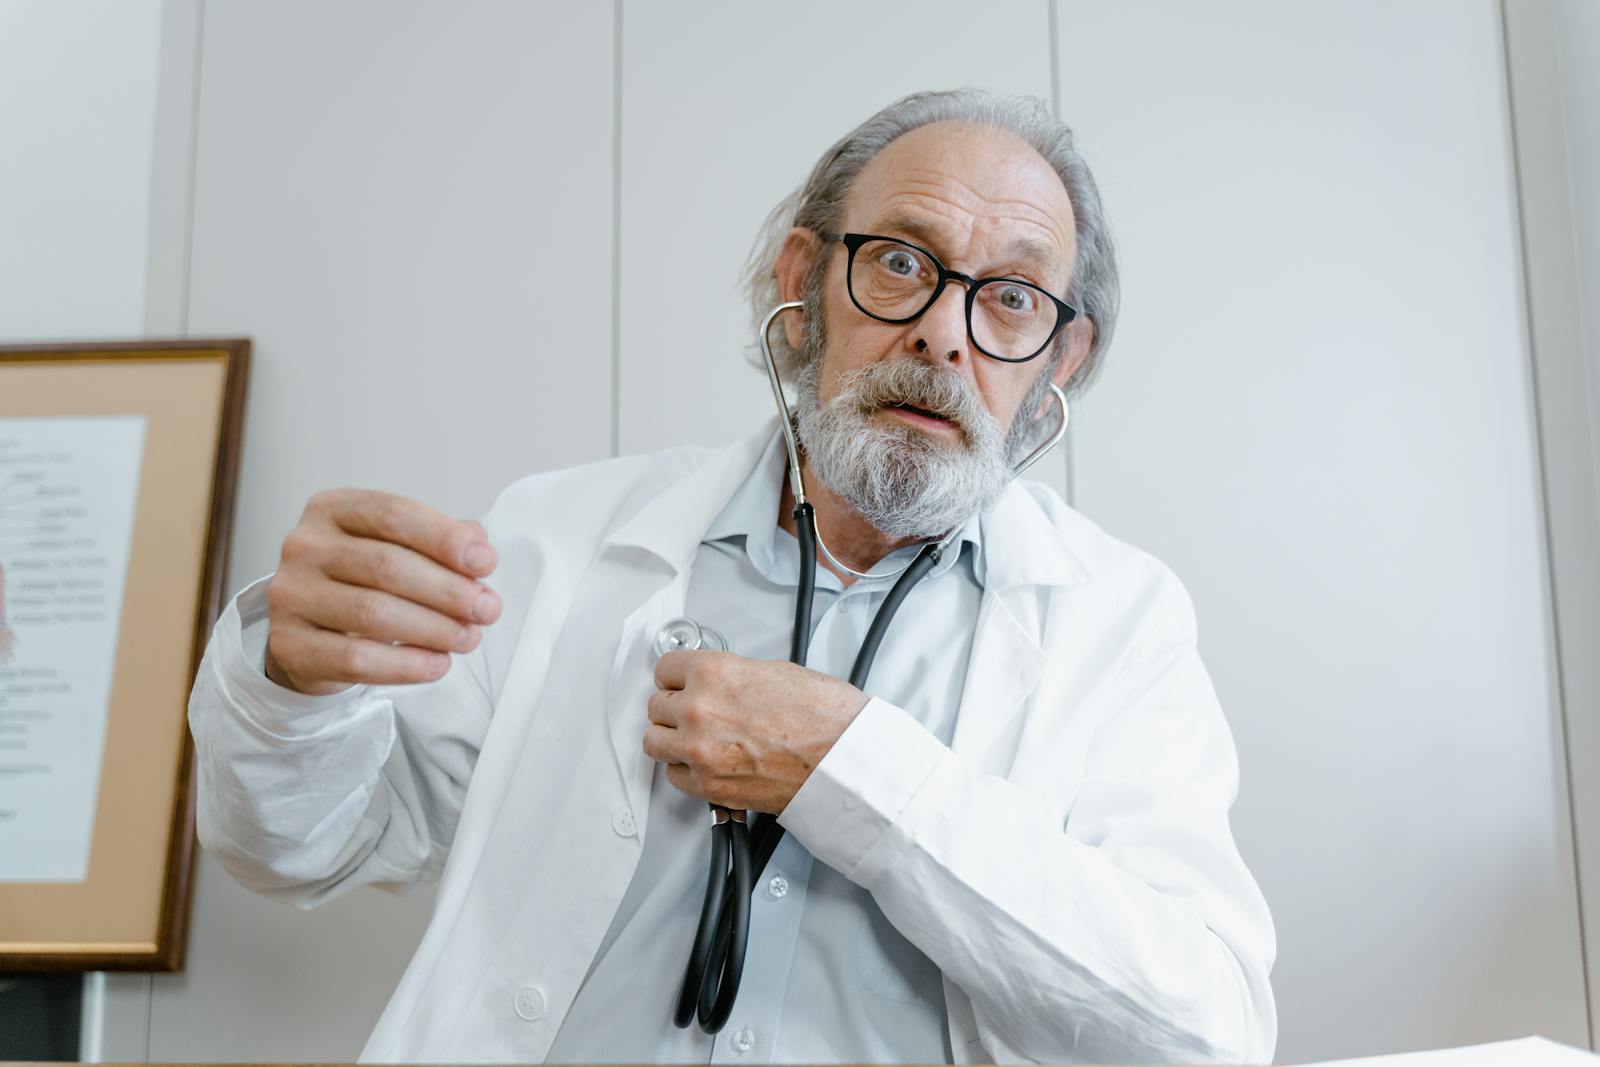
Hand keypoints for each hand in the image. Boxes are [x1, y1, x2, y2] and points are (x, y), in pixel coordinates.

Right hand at [263, 489, 501, 695]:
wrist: (308, 631)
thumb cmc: (360, 581)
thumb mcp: (397, 548)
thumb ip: (437, 541)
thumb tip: (478, 544)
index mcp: (332, 509)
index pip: (394, 516)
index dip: (444, 539)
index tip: (486, 562)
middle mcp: (304, 547)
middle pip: (386, 565)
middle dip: (448, 590)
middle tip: (487, 609)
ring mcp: (291, 596)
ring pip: (373, 613)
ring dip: (434, 629)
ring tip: (469, 638)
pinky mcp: (289, 645)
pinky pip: (355, 659)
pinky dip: (405, 665)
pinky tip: (437, 664)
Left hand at [643, 650, 868, 813]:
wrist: (843, 760)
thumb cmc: (825, 717)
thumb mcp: (774, 672)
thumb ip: (732, 677)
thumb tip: (718, 684)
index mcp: (714, 674)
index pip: (664, 669)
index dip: (676, 677)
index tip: (680, 684)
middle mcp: (699, 711)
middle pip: (655, 706)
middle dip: (674, 708)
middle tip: (693, 713)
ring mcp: (699, 751)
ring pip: (654, 742)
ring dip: (672, 739)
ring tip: (693, 739)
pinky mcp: (707, 786)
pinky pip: (674, 775)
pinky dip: (686, 770)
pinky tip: (707, 762)